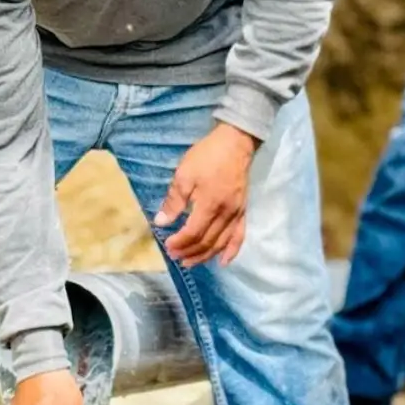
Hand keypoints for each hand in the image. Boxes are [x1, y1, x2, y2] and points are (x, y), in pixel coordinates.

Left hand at [154, 122, 257, 267]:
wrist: (234, 143)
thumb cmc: (207, 156)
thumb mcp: (184, 175)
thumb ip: (173, 201)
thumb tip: (161, 222)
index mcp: (210, 204)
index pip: (193, 233)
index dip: (180, 242)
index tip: (167, 245)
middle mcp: (226, 213)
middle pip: (207, 241)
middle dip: (189, 252)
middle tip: (175, 256)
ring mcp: (237, 214)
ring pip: (221, 243)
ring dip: (205, 255)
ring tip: (191, 262)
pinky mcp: (243, 211)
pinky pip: (239, 236)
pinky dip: (232, 251)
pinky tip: (224, 262)